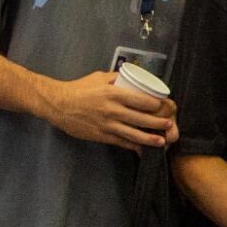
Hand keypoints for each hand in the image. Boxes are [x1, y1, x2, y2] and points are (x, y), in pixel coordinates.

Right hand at [40, 71, 176, 150]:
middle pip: (142, 118)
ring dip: (150, 139)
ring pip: (134, 134)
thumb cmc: (79, 89)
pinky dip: (134, 146)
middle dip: (158, 123)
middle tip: (169, 124)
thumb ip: (117, 78)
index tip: (165, 106)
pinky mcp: (102, 135)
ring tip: (162, 141)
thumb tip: (133, 78)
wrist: (58, 104)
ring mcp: (107, 125)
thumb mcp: (100, 77)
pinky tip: (143, 149)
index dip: (157, 105)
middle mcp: (113, 110)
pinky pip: (121, 142)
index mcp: (114, 94)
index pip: (142, 100)